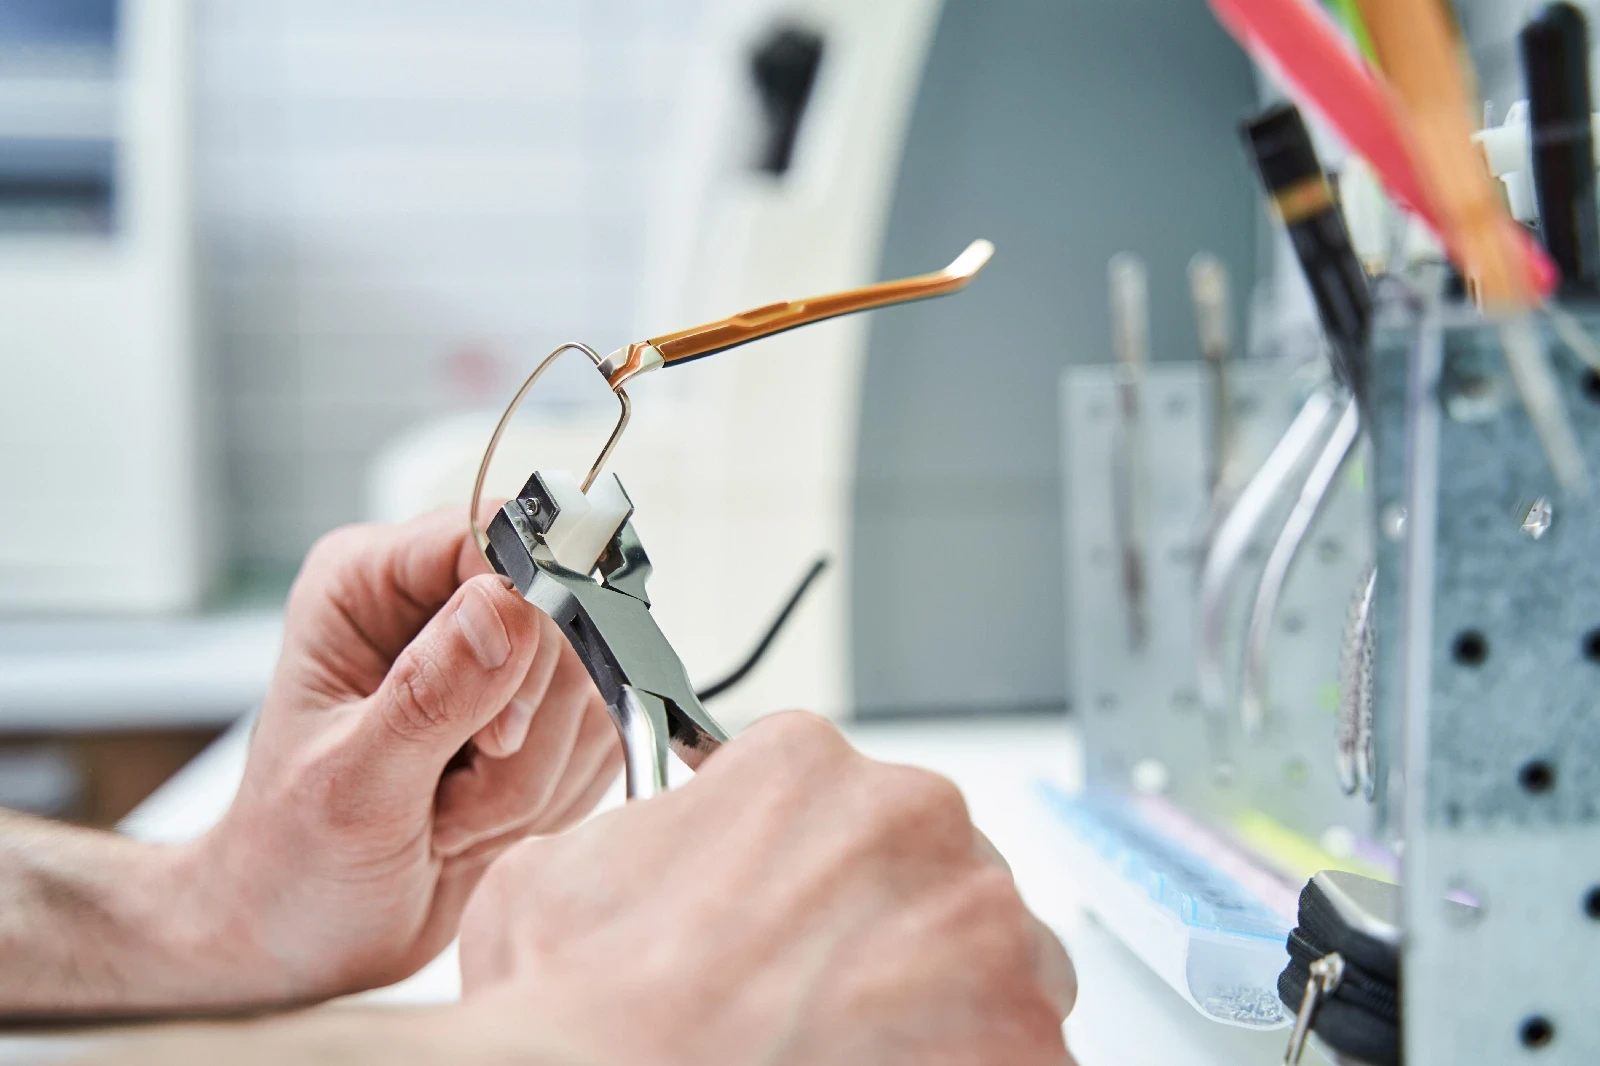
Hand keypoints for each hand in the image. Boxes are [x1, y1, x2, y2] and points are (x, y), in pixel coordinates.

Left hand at [178, 507, 621, 1003]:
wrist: (309, 940)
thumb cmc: (292, 861)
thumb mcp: (350, 785)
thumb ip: (429, 694)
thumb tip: (507, 606)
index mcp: (367, 585)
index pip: (493, 535)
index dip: (522, 622)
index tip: (496, 732)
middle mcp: (436, 603)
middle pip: (560, 618)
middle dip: (522, 735)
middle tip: (449, 798)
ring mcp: (497, 658)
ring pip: (591, 687)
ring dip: (535, 780)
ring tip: (453, 819)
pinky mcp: (539, 712)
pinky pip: (604, 736)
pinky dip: (557, 799)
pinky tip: (486, 826)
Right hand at [457, 712, 1077, 1065]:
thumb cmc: (579, 1014)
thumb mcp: (562, 870)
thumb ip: (648, 831)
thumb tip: (663, 844)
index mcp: (805, 766)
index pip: (835, 796)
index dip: (807, 868)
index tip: (793, 915)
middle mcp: (912, 819)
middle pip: (927, 871)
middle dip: (884, 931)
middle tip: (819, 999)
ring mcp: (985, 930)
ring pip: (994, 957)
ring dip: (942, 1001)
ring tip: (853, 1054)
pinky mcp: (1029, 1040)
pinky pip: (1022, 1051)